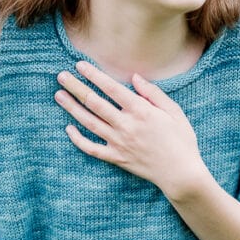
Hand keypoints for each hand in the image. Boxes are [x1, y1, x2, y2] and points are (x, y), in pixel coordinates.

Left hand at [55, 60, 204, 196]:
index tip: (80, 65)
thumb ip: (153, 93)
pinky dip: (78, 139)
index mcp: (140, 110)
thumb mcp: (173, 111)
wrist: (181, 174)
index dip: (94, 75)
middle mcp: (126, 125)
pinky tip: (68, 128)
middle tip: (61, 76)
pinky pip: (92, 148)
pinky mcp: (116, 158)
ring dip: (72, 108)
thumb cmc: (181, 139)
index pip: (111, 88)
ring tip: (59, 95)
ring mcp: (119, 143)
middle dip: (76, 87)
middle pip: (95, 103)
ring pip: (89, 122)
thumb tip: (135, 77)